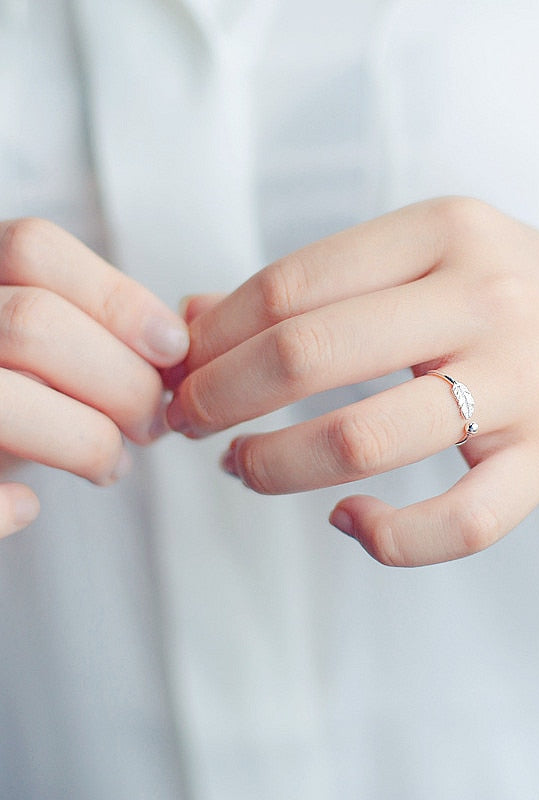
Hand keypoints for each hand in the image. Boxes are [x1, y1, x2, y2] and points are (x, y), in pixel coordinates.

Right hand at [0, 218, 189, 536]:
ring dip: (86, 440)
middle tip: (155, 424)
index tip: (174, 348)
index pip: (34, 250)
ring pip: (3, 400)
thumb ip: (96, 332)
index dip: (118, 299)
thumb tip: (177, 348)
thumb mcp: (48, 345)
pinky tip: (27, 506)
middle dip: (122, 381)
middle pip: (33, 323)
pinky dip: (1, 508)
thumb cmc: (13, 391)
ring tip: (112, 464)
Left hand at [168, 198, 538, 564]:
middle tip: (190, 424)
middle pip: (309, 352)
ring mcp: (523, 381)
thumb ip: (322, 283)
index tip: (185, 371)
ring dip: (276, 465)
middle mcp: (484, 296)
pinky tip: (350, 524)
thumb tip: (197, 314)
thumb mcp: (432, 258)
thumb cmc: (521, 295)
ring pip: (366, 439)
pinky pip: (461, 523)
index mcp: (443, 231)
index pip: (291, 285)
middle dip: (220, 398)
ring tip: (245, 469)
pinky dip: (388, 539)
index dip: (215, 338)